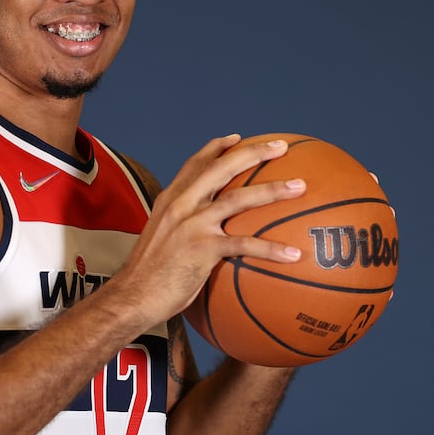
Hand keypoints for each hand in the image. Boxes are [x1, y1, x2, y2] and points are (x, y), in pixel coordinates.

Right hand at [112, 134, 306, 327]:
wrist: (132, 296)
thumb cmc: (150, 275)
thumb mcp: (161, 239)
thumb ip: (180, 227)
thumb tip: (206, 232)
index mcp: (171, 199)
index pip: (196, 163)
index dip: (217, 148)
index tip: (238, 137)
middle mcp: (181, 205)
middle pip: (223, 168)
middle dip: (254, 153)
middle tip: (281, 147)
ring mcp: (192, 225)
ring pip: (239, 198)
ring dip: (273, 190)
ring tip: (300, 187)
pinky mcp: (201, 249)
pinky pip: (244, 245)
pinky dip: (271, 249)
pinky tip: (294, 254)